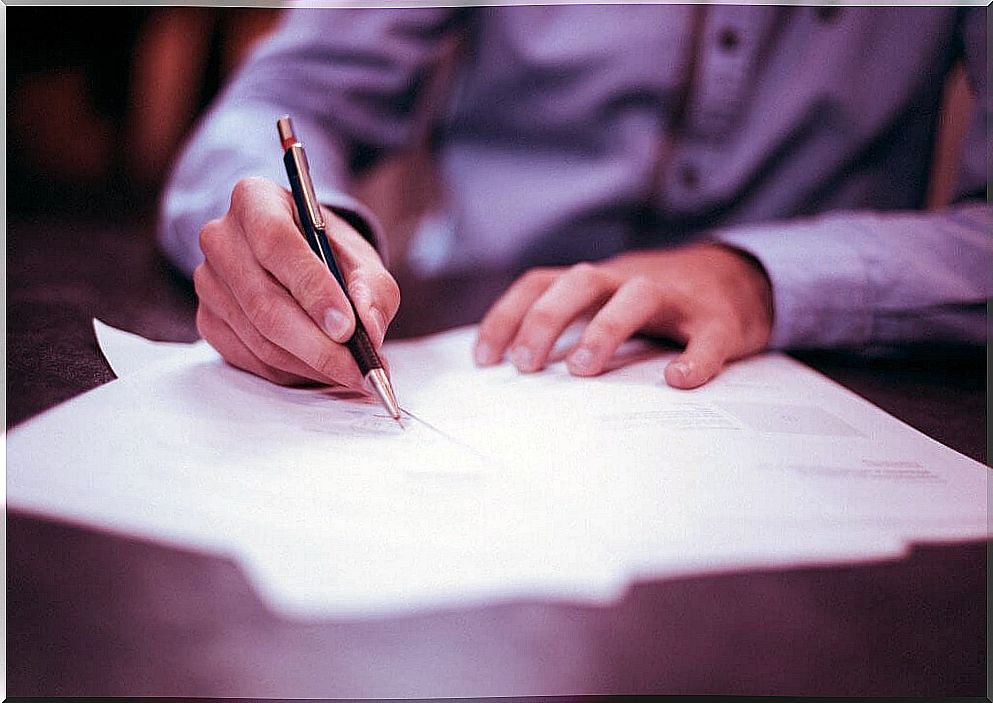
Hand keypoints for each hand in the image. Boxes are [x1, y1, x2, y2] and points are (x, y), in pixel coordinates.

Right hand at [193, 176, 399, 388]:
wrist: (298, 259)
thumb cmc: (329, 252)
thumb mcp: (361, 258)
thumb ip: (373, 288)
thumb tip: (368, 328)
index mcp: (255, 200)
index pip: (276, 243)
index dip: (313, 289)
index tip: (348, 327)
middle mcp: (221, 238)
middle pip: (264, 302)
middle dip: (318, 345)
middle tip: (358, 368)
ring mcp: (208, 282)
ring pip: (259, 338)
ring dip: (310, 364)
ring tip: (351, 372)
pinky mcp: (208, 320)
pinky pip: (250, 358)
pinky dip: (292, 372)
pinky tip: (321, 370)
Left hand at [474, 244, 772, 388]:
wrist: (737, 280)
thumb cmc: (654, 304)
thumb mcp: (604, 303)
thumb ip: (567, 325)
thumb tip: (509, 370)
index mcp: (597, 281)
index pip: (539, 284)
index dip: (506, 316)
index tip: (483, 360)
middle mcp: (629, 280)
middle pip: (580, 280)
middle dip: (546, 319)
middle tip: (524, 365)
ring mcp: (676, 298)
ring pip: (638, 296)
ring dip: (605, 329)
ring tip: (581, 370)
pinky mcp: (719, 322)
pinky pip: (708, 337)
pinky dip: (695, 358)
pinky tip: (678, 381)